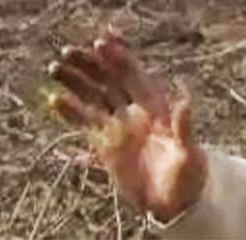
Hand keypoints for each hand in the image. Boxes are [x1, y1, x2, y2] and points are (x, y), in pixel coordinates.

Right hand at [47, 30, 207, 221]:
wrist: (173, 202)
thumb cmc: (188, 176)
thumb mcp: (190, 153)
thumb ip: (184, 128)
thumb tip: (186, 100)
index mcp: (156, 106)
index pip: (134, 75)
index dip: (118, 58)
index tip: (100, 42)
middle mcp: (135, 110)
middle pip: (110, 80)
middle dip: (91, 64)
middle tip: (68, 50)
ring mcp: (119, 125)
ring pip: (94, 96)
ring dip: (76, 82)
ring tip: (55, 68)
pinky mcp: (106, 144)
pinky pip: (86, 123)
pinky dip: (71, 112)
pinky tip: (55, 100)